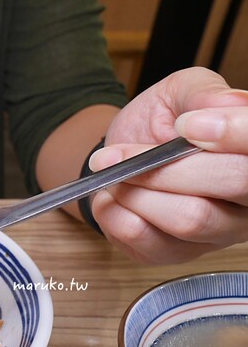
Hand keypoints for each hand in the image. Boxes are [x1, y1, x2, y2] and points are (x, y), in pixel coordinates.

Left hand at [88, 67, 247, 263]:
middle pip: (233, 184)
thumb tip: (230, 103)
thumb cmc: (162, 123)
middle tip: (120, 152)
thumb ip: (204, 94)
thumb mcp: (181, 92)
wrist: (121, 153)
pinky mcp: (174, 253)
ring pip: (189, 218)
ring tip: (112, 171)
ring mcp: (216, 233)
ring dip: (138, 190)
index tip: (187, 124)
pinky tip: (111, 195)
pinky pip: (145, 237)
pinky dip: (116, 211)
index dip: (235, 133)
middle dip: (171, 165)